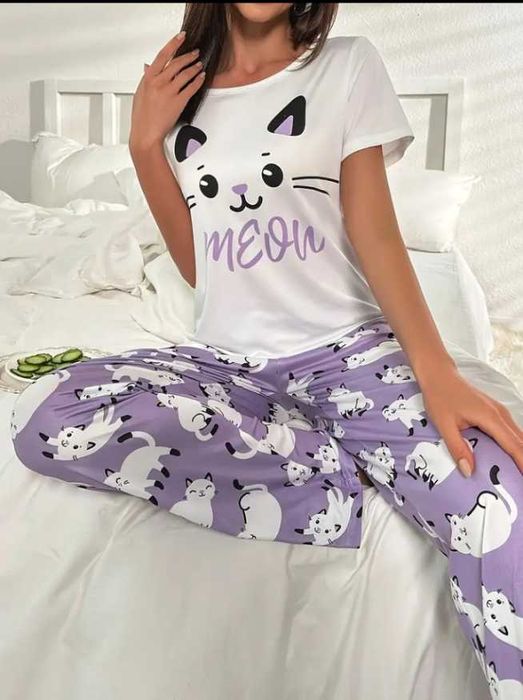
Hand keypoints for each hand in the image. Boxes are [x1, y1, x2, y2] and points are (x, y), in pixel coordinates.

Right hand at [129, 31, 204, 152]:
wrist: (146, 133)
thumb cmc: (142, 116)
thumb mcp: (140, 93)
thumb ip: (146, 78)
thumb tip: (148, 67)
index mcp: (149, 77)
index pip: (163, 55)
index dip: (174, 43)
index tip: (181, 37)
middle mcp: (159, 82)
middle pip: (177, 63)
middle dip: (188, 55)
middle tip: (195, 52)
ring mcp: (170, 91)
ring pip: (186, 74)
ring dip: (194, 67)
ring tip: (199, 64)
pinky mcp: (179, 102)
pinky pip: (191, 88)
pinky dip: (198, 81)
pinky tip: (201, 77)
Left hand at [419, 366, 522, 476]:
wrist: (439, 375)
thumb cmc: (440, 397)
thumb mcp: (444, 425)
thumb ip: (458, 448)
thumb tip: (469, 472)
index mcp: (490, 418)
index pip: (514, 446)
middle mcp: (500, 414)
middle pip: (521, 442)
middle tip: (522, 479)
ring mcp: (500, 411)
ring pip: (518, 436)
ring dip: (521, 452)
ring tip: (519, 471)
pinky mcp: (496, 412)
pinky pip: (512, 431)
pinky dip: (515, 445)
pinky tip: (512, 456)